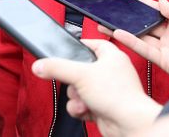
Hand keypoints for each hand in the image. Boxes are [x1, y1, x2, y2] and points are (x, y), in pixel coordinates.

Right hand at [32, 39, 161, 136]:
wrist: (130, 124)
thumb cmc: (118, 96)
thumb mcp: (80, 75)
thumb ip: (56, 67)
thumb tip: (38, 65)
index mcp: (112, 57)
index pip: (92, 43)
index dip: (79, 45)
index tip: (68, 50)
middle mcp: (111, 72)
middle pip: (79, 69)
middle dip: (72, 81)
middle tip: (74, 82)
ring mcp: (107, 91)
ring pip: (78, 89)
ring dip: (75, 97)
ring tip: (82, 100)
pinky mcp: (103, 107)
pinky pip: (82, 104)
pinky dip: (80, 108)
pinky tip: (84, 110)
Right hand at [107, 0, 168, 94]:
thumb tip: (159, 2)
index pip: (155, 12)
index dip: (140, 6)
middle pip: (144, 25)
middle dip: (127, 19)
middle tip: (109, 12)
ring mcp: (166, 49)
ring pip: (140, 37)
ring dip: (123, 30)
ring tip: (105, 24)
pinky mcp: (165, 62)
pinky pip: (144, 50)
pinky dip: (131, 42)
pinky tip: (118, 34)